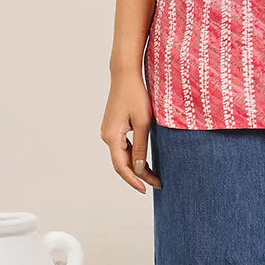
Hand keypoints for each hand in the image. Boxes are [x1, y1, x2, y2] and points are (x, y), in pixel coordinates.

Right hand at [100, 70, 161, 192]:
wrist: (125, 75)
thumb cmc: (135, 95)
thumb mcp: (143, 122)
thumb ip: (141, 147)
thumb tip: (139, 169)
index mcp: (112, 137)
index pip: (122, 166)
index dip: (134, 180)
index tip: (146, 189)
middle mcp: (107, 136)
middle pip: (123, 163)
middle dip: (139, 175)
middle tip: (157, 184)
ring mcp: (110, 132)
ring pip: (124, 156)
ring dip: (138, 166)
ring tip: (155, 176)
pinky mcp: (115, 128)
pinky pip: (124, 147)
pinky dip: (135, 156)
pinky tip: (146, 161)